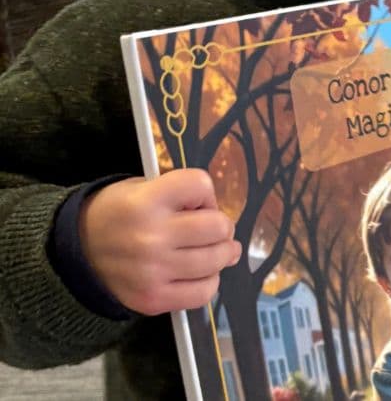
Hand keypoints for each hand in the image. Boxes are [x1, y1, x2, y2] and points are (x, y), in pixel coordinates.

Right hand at [79, 168, 240, 315]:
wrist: (74, 253)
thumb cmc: (115, 214)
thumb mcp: (140, 187)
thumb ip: (179, 193)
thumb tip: (219, 215)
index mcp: (145, 201)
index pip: (200, 185)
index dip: (204, 191)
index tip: (195, 200)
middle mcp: (150, 237)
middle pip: (218, 227)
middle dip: (220, 224)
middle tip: (211, 228)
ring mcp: (152, 272)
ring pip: (216, 260)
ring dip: (222, 253)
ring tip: (213, 249)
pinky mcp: (153, 300)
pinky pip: (203, 293)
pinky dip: (210, 281)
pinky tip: (201, 273)